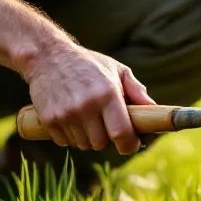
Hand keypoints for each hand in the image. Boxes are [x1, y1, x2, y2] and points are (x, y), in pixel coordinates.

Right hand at [25, 43, 153, 155]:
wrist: (47, 56)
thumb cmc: (87, 63)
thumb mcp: (116, 69)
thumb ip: (136, 90)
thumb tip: (154, 109)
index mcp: (107, 93)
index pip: (121, 133)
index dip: (129, 145)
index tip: (132, 144)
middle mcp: (86, 105)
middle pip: (102, 144)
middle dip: (107, 139)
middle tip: (106, 125)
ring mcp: (66, 114)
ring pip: (83, 145)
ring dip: (88, 138)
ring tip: (87, 119)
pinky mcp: (49, 119)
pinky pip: (65, 142)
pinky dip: (70, 136)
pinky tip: (71, 119)